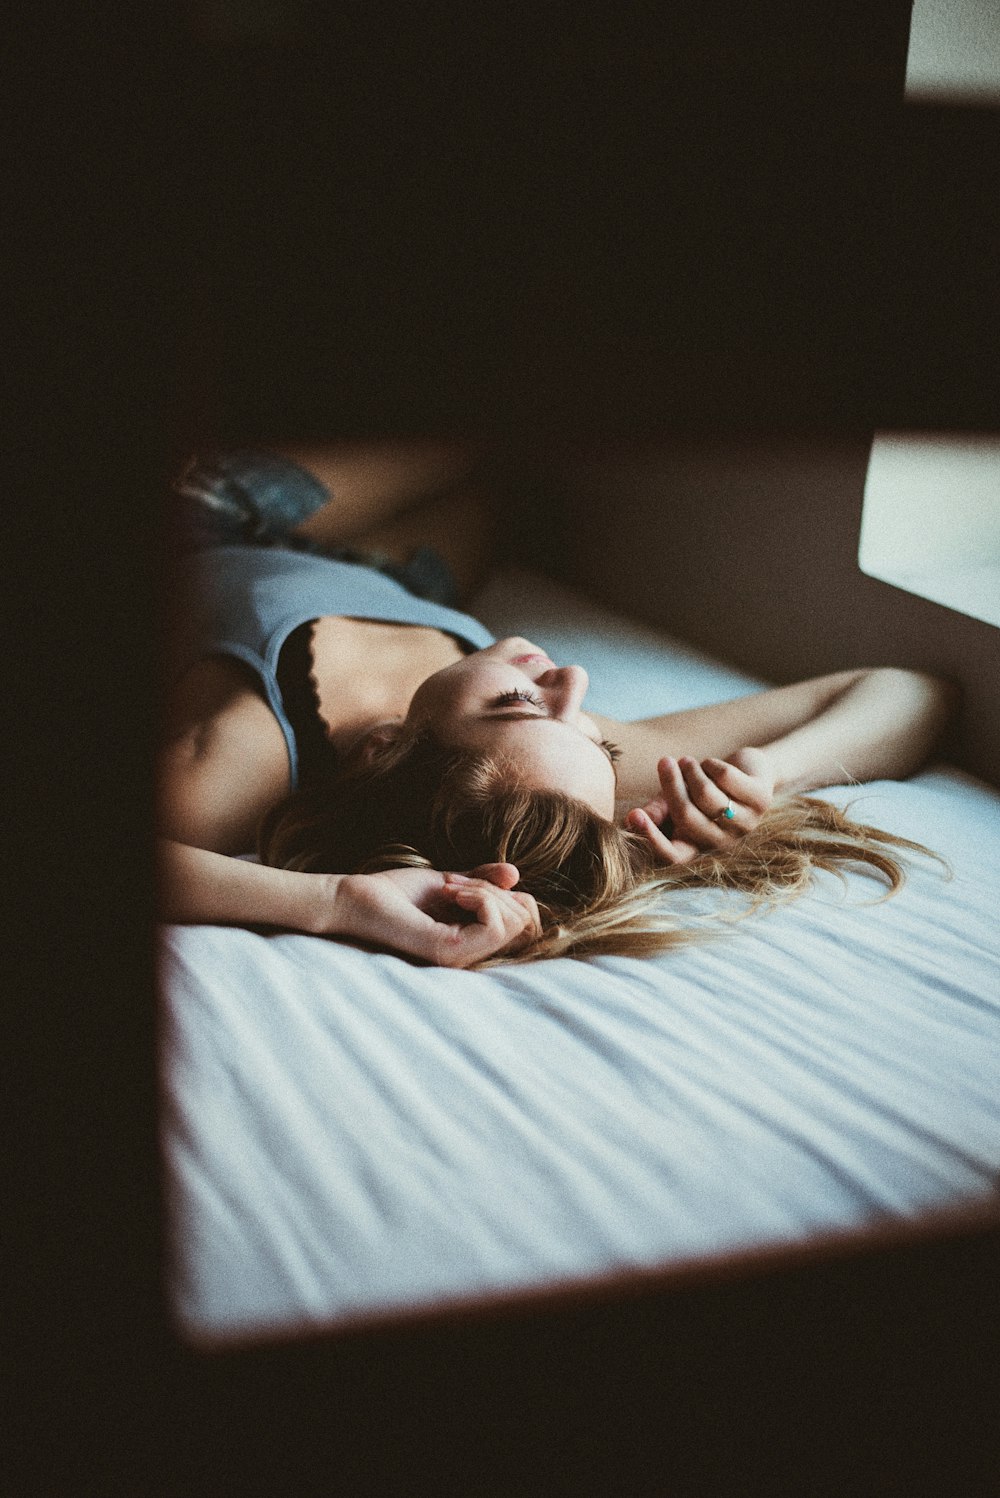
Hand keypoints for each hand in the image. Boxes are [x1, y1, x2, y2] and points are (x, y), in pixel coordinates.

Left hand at [331, 863, 541, 967]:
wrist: (357, 898)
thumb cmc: (395, 894)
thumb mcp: (449, 881)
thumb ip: (481, 881)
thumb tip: (515, 875)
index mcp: (471, 941)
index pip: (525, 922)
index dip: (507, 894)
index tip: (466, 882)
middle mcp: (469, 956)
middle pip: (523, 921)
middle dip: (495, 890)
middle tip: (454, 884)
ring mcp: (460, 957)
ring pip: (512, 923)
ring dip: (485, 892)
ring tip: (450, 888)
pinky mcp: (448, 951)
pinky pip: (493, 926)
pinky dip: (479, 897)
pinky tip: (450, 893)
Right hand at [624, 747, 775, 864]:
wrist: (748, 771)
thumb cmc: (705, 788)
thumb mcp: (675, 800)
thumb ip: (657, 811)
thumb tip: (632, 820)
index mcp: (697, 846)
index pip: (674, 857)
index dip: (652, 839)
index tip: (634, 814)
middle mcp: (722, 842)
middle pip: (687, 817)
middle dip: (671, 785)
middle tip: (664, 761)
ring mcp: (744, 824)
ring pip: (706, 795)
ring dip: (691, 770)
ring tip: (687, 761)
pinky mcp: (761, 800)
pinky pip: (725, 777)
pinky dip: (711, 764)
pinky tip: (712, 764)